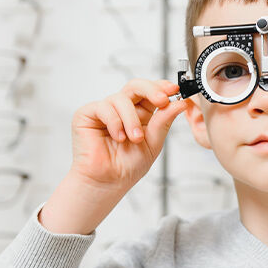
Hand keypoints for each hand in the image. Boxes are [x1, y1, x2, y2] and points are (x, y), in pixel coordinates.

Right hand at [39, 78, 189, 233]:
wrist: (109, 182)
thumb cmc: (129, 166)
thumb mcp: (154, 142)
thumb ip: (164, 121)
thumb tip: (180, 103)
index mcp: (141, 113)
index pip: (151, 92)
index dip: (162, 87)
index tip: (174, 90)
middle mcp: (123, 108)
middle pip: (136, 86)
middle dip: (151, 90)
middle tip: (162, 101)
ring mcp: (105, 110)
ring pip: (122, 98)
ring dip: (132, 119)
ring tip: (135, 139)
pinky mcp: (88, 114)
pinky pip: (104, 107)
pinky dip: (115, 122)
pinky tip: (118, 137)